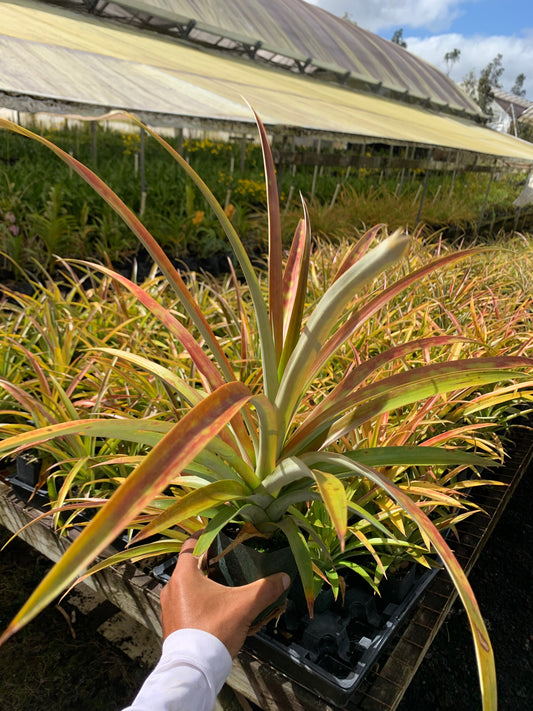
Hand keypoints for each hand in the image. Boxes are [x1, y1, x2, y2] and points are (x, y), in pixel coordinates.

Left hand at [160, 536, 290, 657]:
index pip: (191, 543)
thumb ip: (265, 589)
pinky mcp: (171, 623)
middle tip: (229, 559)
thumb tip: (284, 578)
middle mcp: (171, 587)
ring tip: (225, 583)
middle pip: (190, 564)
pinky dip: (198, 599)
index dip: (206, 535)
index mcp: (183, 575)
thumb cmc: (214, 631)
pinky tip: (215, 607)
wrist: (194, 670)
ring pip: (187, 584)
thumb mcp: (244, 606)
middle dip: (210, 561)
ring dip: (204, 581)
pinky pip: (185, 602)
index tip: (221, 532)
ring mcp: (169, 606)